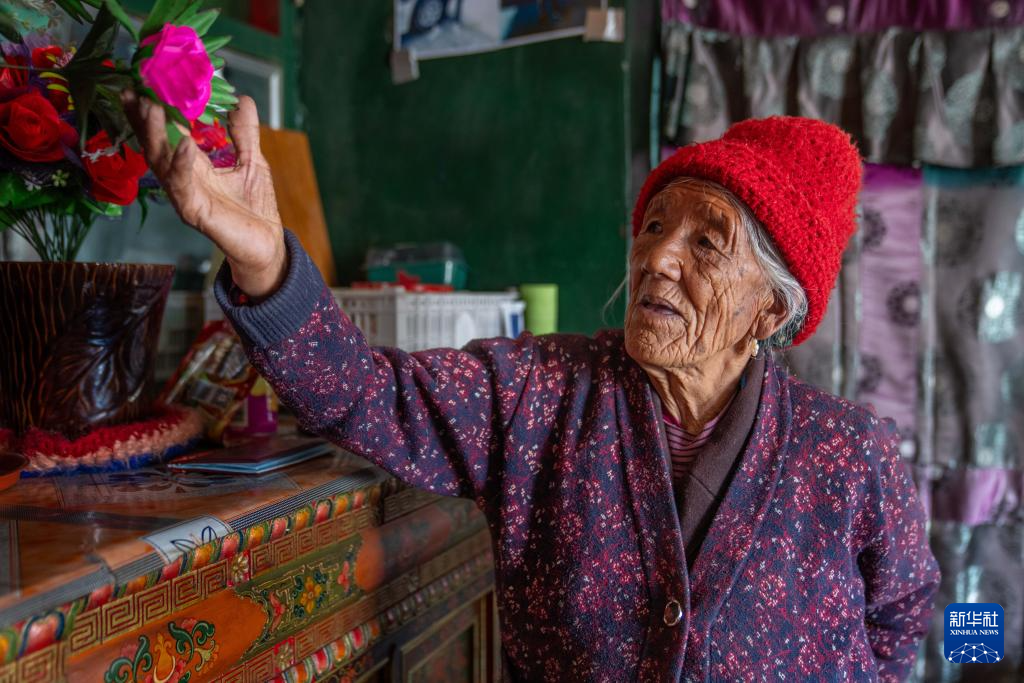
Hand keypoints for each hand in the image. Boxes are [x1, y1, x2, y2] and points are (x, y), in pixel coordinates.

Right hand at [123, 92, 285, 297]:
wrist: (267, 244)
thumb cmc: (255, 207)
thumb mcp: (252, 160)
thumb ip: (244, 132)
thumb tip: (242, 99)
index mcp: (193, 166)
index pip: (167, 134)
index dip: (153, 111)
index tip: (142, 84)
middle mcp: (182, 179)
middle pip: (155, 145)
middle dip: (143, 119)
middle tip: (135, 90)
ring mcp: (185, 196)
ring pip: (161, 163)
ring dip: (156, 135)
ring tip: (153, 107)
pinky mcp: (195, 212)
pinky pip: (183, 186)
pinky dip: (182, 163)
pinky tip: (184, 144)